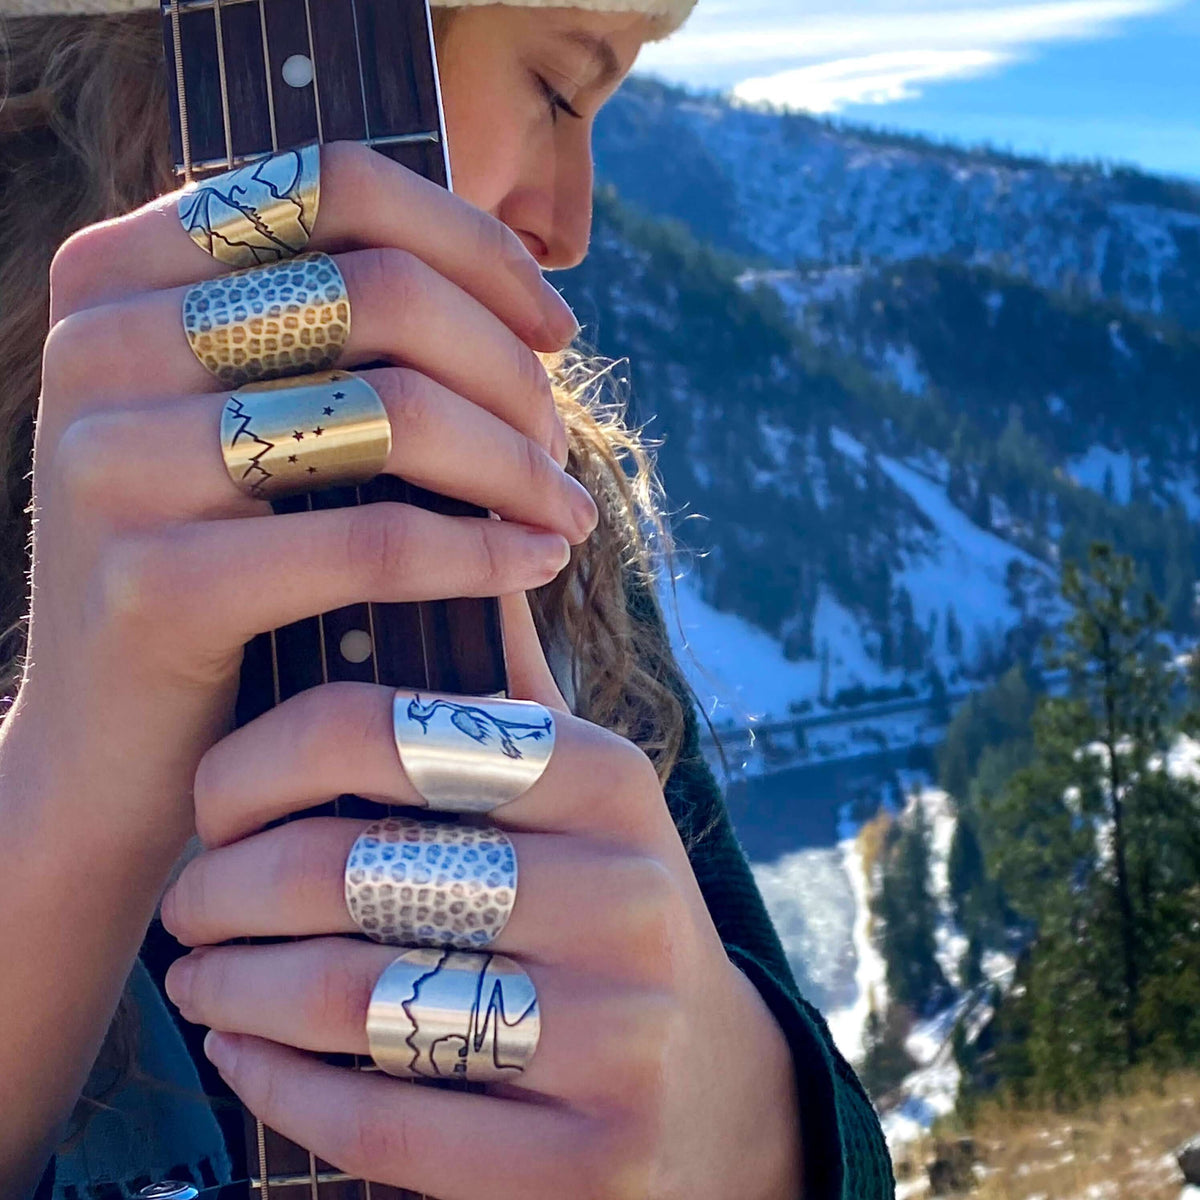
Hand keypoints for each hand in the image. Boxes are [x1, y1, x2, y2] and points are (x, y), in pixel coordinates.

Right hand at [19, 139, 586, 857]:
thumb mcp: (252, 427)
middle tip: (559, 450)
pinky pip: (374, 539)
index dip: (474, 245)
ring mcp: (112, 461)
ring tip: (561, 511)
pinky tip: (535, 562)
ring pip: (392, 410)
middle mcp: (99, 345)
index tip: (556, 329)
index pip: (335, 185)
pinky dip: (482, 549)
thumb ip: (333, 339)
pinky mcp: (152, 583)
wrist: (116, 750)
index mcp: (123, 276)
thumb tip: (519, 296)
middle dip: (510, 373)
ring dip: (514, 463)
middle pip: (379, 290)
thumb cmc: (225, 574)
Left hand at [160, 595, 803, 1199]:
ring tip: (196, 980)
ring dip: (237, 990)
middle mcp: (626, 894)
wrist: (709, 1081)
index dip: (260, 760)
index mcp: (606, 779)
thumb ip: (506, 686)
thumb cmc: (601, 904)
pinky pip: (388, 1119)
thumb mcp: (576, 788)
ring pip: (359, 997)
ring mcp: (619, 1033)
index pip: (389, 730)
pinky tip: (243, 1059)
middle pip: (354, 871)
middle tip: (187, 905)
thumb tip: (448, 534)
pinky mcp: (593, 1157)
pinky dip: (282, 1086)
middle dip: (226, 890)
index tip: (211, 799)